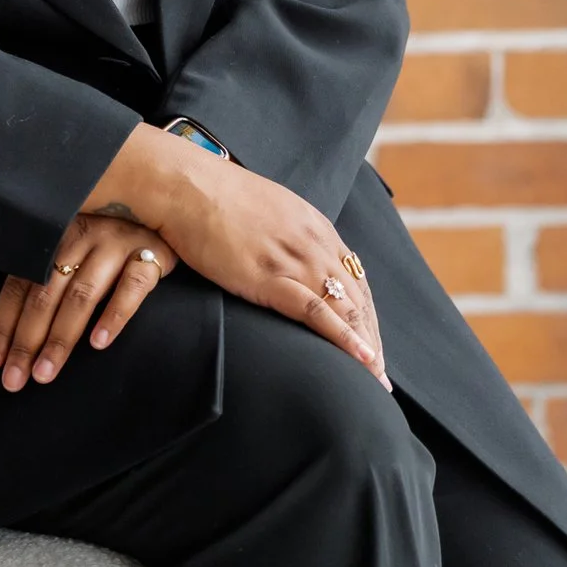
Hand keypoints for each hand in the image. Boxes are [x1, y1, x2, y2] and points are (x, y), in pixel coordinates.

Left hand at [0, 214, 177, 391]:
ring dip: (62, 337)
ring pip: (83, 296)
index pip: (18, 284)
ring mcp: (115, 245)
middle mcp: (81, 238)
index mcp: (52, 235)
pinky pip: (133, 287)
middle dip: (27, 340)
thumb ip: (17, 254)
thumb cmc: (99, 230)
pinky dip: (115, 314)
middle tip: (14, 380)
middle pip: (46, 295)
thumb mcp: (57, 235)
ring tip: (45, 373)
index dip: (2, 324)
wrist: (159, 202)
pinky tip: (100, 343)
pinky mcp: (150, 255)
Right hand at [166, 157, 387, 389]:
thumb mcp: (266, 209)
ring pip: (345, 309)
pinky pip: (317, 313)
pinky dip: (343, 338)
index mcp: (315, 226)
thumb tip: (284, 251)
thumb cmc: (214, 196)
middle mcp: (314, 243)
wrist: (186, 186)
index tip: (371, 341)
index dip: (366, 313)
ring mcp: (294, 260)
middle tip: (380, 374)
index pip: (354, 277)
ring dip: (365, 347)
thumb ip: (285, 232)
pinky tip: (361, 359)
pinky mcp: (270, 278)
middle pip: (357, 298)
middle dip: (372, 337)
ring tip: (375, 380)